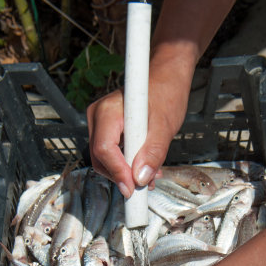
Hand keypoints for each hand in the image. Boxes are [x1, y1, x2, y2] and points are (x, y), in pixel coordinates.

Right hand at [86, 52, 193, 196]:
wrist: (166, 78)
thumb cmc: (166, 93)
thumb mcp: (165, 125)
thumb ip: (153, 152)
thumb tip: (140, 178)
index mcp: (108, 110)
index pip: (104, 149)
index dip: (117, 172)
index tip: (132, 188)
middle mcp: (98, 117)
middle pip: (101, 158)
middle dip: (122, 175)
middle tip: (146, 184)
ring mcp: (100, 124)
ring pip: (105, 160)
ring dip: (127, 173)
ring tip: (151, 175)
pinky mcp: (107, 131)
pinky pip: (111, 154)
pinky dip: (127, 165)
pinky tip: (145, 167)